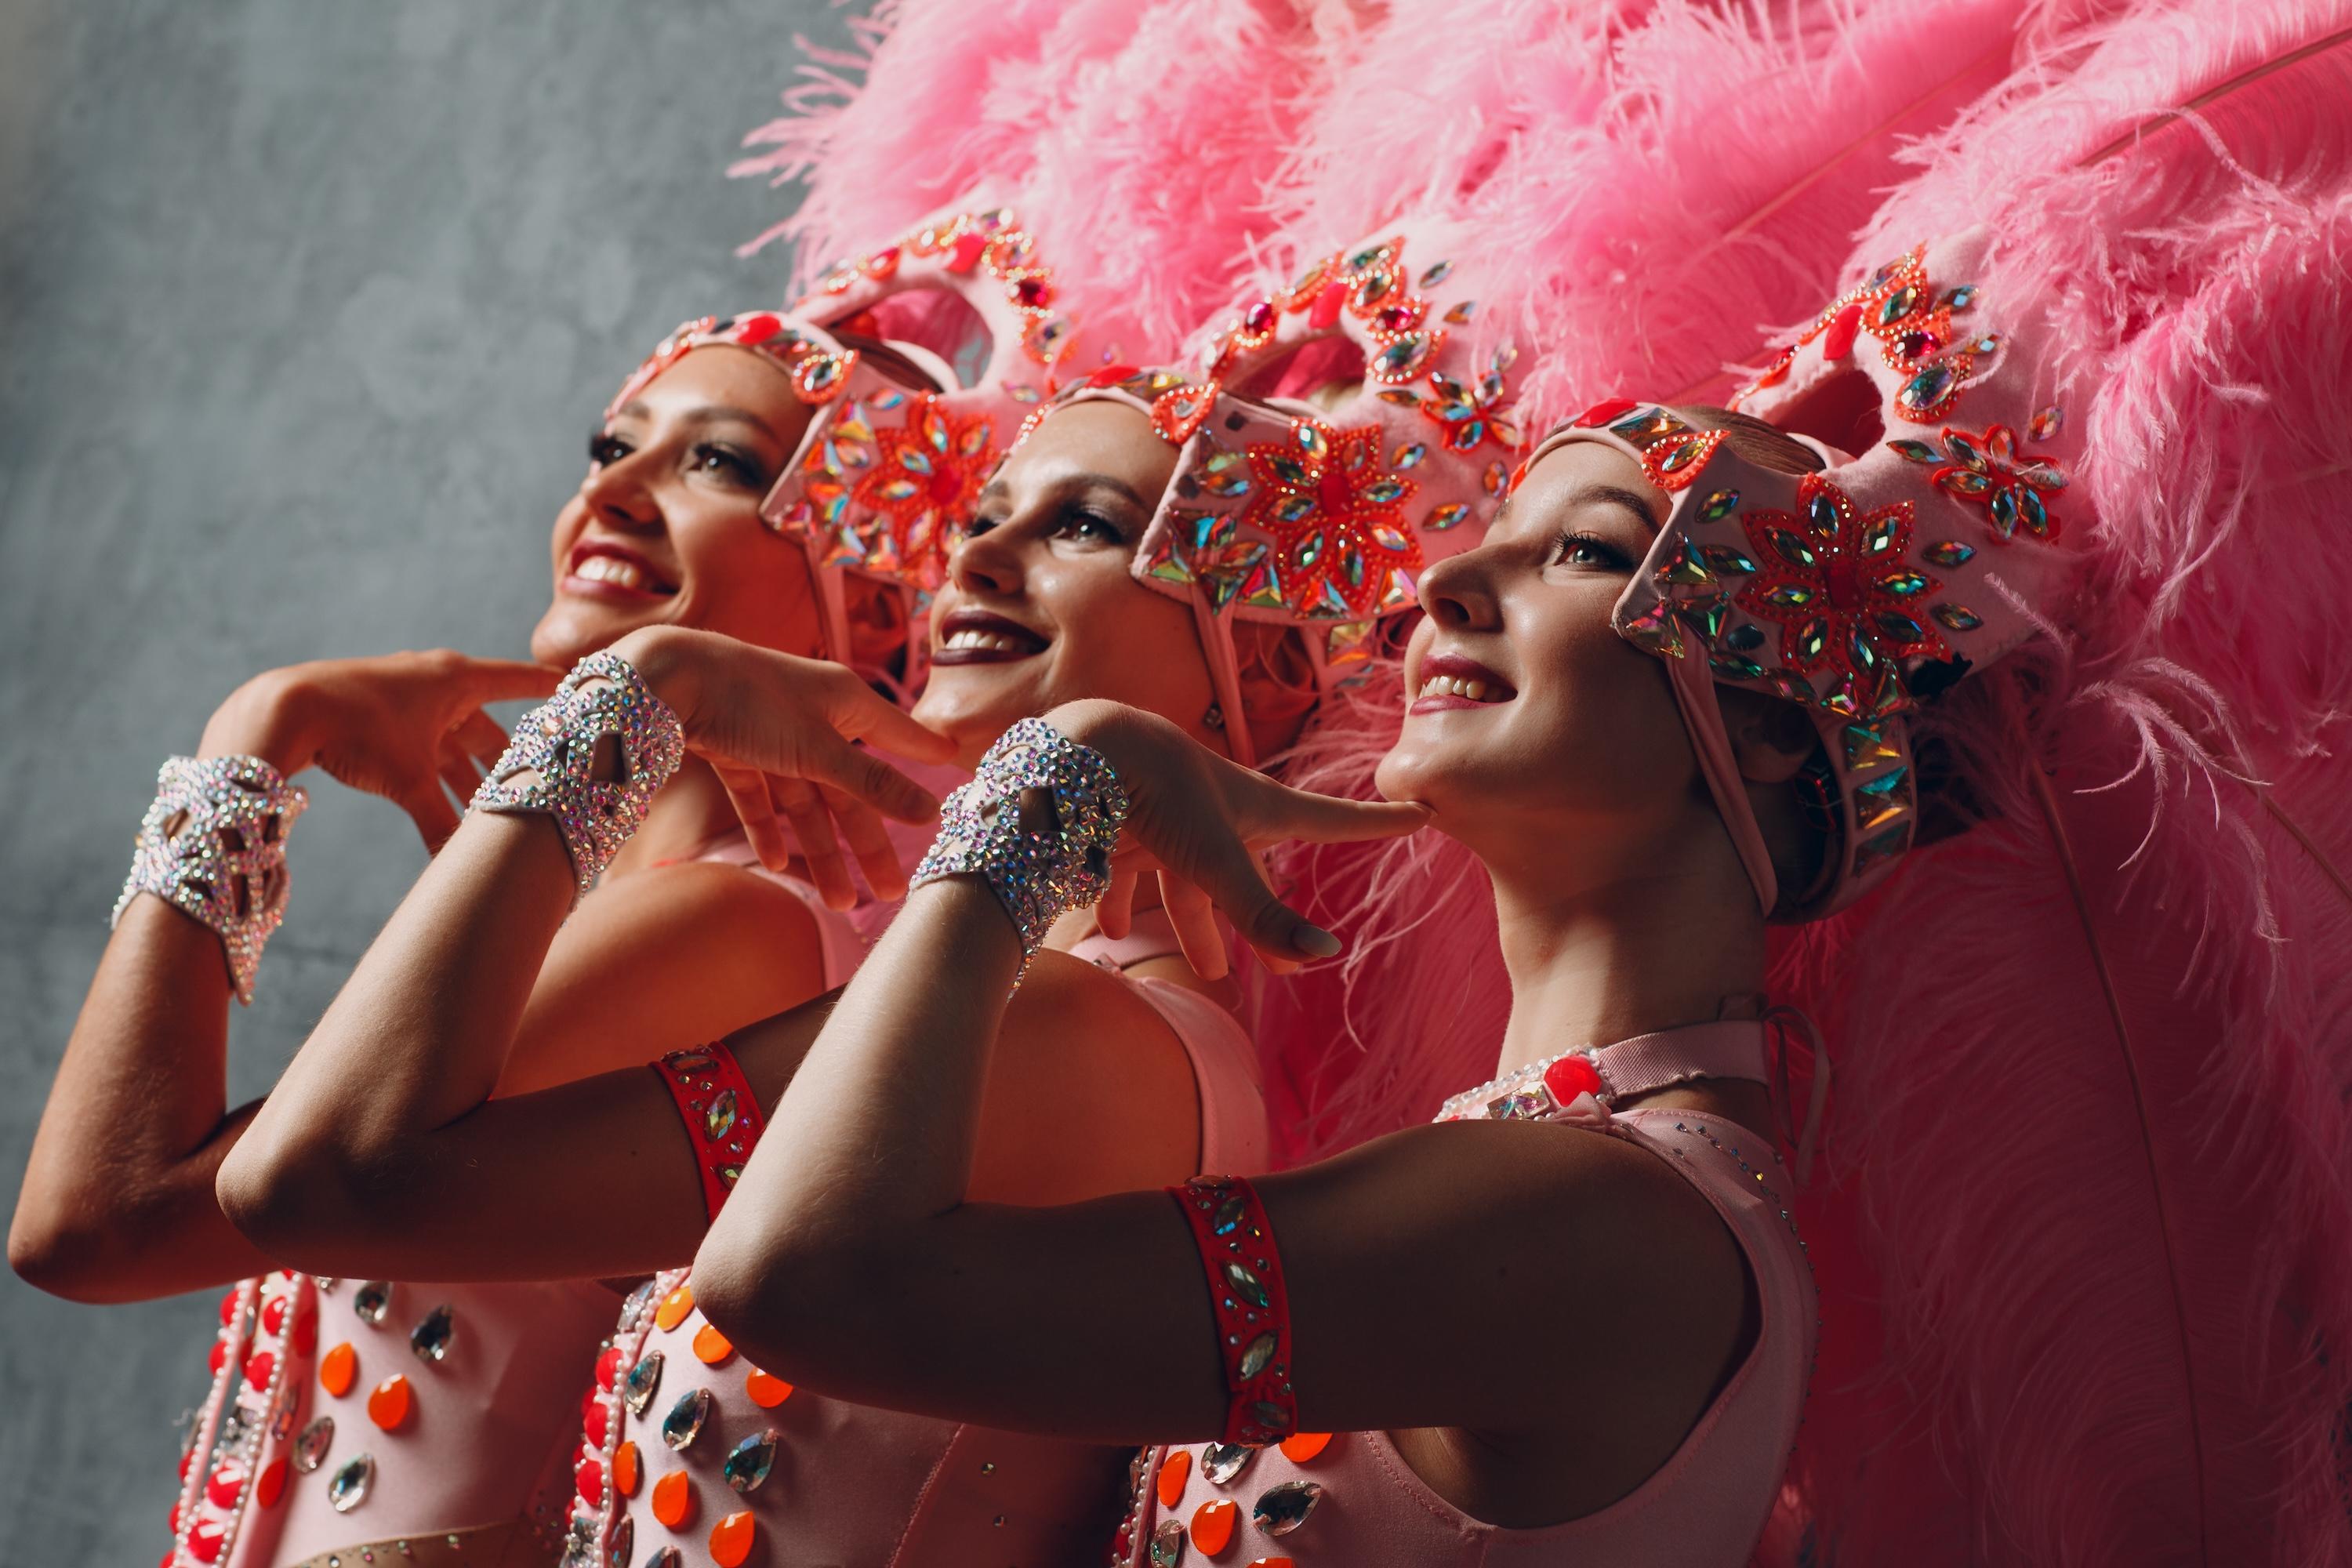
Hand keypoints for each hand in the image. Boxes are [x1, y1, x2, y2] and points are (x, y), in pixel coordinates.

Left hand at [200, 651, 560, 849]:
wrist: (284, 711)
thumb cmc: (357, 729)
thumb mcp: (410, 780)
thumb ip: (443, 822)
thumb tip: (464, 868)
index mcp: (455, 680)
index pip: (518, 682)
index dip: (550, 689)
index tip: (580, 687)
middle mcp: (434, 683)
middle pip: (483, 728)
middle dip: (505, 765)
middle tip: (531, 792)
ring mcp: (404, 698)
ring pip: (449, 744)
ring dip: (465, 779)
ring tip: (482, 816)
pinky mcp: (377, 717)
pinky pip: (422, 748)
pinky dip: (434, 775)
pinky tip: (437, 804)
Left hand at [609, 627, 957, 907]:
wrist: (667, 677)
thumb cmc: (751, 700)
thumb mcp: (819, 749)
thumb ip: (873, 784)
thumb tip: (932, 811)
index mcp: (845, 703)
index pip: (898, 736)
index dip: (926, 755)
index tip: (957, 767)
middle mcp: (814, 717)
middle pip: (851, 790)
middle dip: (868, 845)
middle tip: (891, 892)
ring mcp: (773, 735)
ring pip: (805, 802)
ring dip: (820, 852)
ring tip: (838, 903)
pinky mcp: (734, 747)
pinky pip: (760, 796)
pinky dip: (768, 827)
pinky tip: (774, 862)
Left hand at [1042, 700, 1428, 977]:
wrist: (1087, 750)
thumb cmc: (1162, 794)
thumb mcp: (1217, 862)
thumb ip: (1262, 914)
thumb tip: (1323, 955)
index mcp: (1256, 808)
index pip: (1332, 820)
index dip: (1376, 823)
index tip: (1420, 813)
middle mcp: (1217, 811)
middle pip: (1251, 874)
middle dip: (1263, 919)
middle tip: (1280, 966)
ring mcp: (1170, 818)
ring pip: (1189, 879)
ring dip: (1195, 923)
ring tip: (1205, 967)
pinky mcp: (1123, 826)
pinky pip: (1129, 870)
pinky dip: (1126, 900)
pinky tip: (1112, 930)